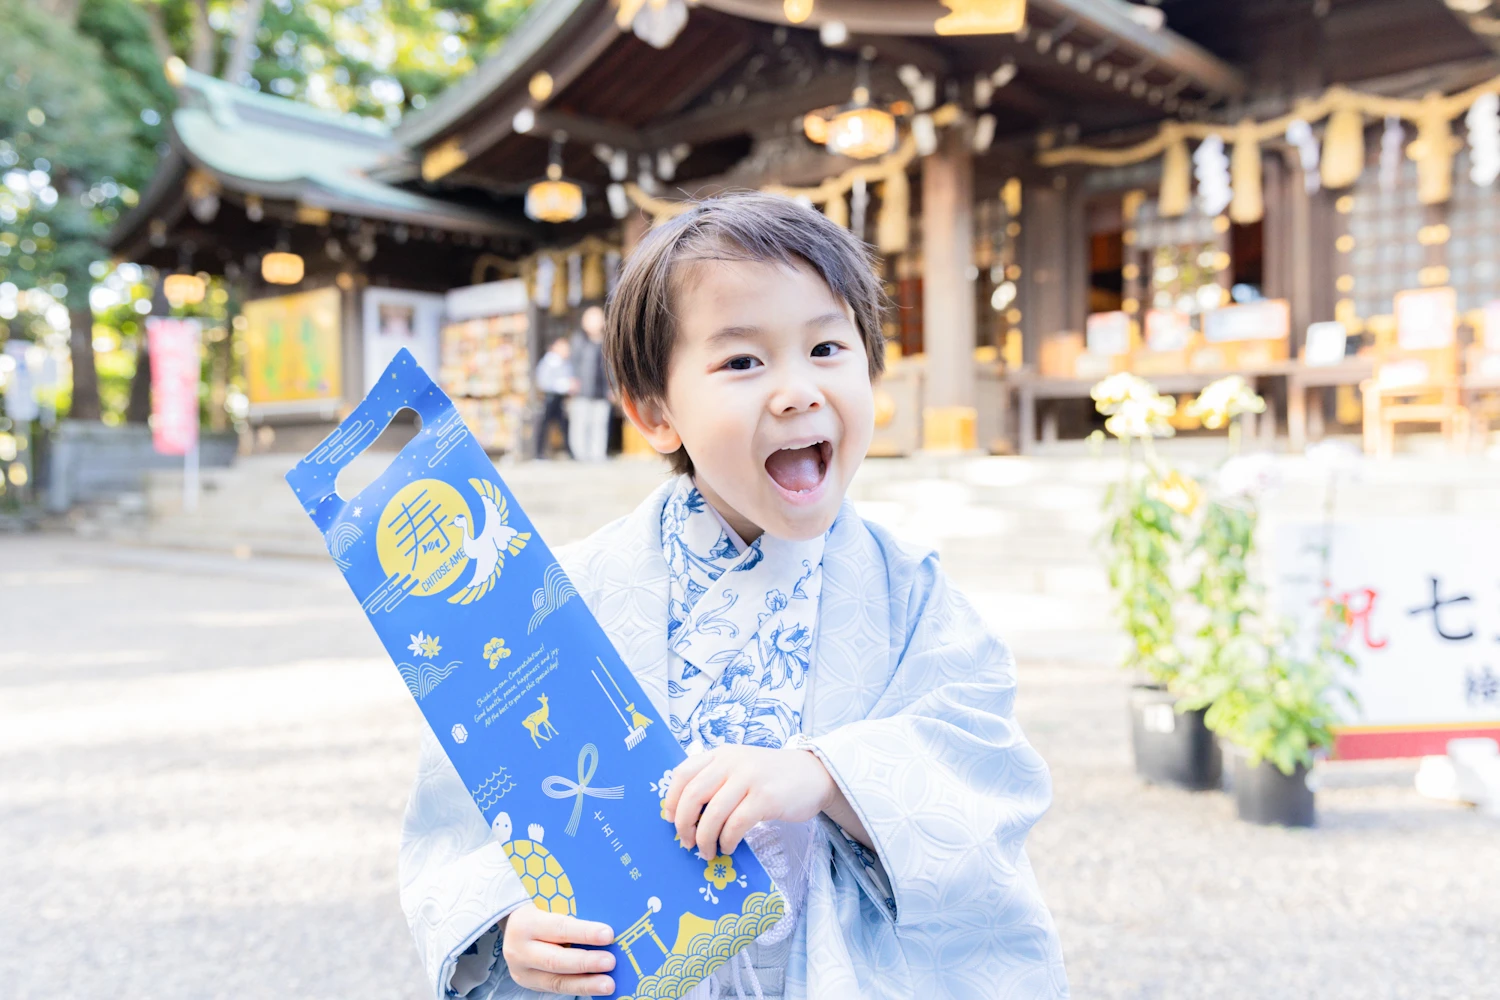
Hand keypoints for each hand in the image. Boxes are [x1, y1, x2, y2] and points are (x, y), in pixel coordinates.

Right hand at [502, 904, 615, 995]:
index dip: (584, 932)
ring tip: (608, 984)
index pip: (558, 928)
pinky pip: (556, 988)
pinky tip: (596, 987)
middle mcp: (519, 950)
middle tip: (610, 962)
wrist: (513, 926)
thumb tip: (606, 925)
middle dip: (585, 962)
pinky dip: (579, 988)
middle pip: (555, 960)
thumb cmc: (540, 910)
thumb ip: (572, 911)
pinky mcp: (529, 984)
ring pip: (556, 981)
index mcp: (525, 923)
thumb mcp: (549, 904)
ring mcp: (522, 971)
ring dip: (585, 984)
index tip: (608, 935)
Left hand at [663, 745, 835, 859]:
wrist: (812, 774)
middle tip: (686, 842)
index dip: (671, 800)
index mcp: (720, 754)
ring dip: (705, 839)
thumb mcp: (739, 768)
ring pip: (714, 813)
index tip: (669, 821)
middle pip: (693, 795)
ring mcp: (750, 778)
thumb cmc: (770, 777)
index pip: (683, 773)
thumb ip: (715, 781)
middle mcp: (732, 761)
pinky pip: (736, 824)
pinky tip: (728, 847)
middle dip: (685, 824)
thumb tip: (683, 815)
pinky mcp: (766, 797)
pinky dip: (727, 840)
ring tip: (707, 852)